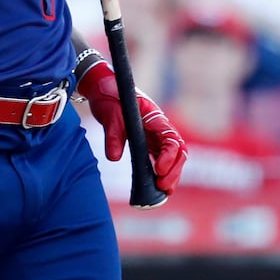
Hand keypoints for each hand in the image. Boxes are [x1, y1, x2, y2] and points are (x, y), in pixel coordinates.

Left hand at [78, 60, 186, 195]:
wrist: (102, 87)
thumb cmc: (108, 96)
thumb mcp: (108, 113)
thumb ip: (113, 134)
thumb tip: (114, 158)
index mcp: (153, 116)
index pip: (170, 138)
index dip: (169, 156)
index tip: (159, 169)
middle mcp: (158, 127)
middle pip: (178, 151)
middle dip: (174, 171)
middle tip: (162, 187)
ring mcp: (155, 135)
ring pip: (172, 157)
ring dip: (171, 175)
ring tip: (162, 192)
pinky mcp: (148, 142)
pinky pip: (160, 159)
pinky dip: (162, 173)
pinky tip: (156, 186)